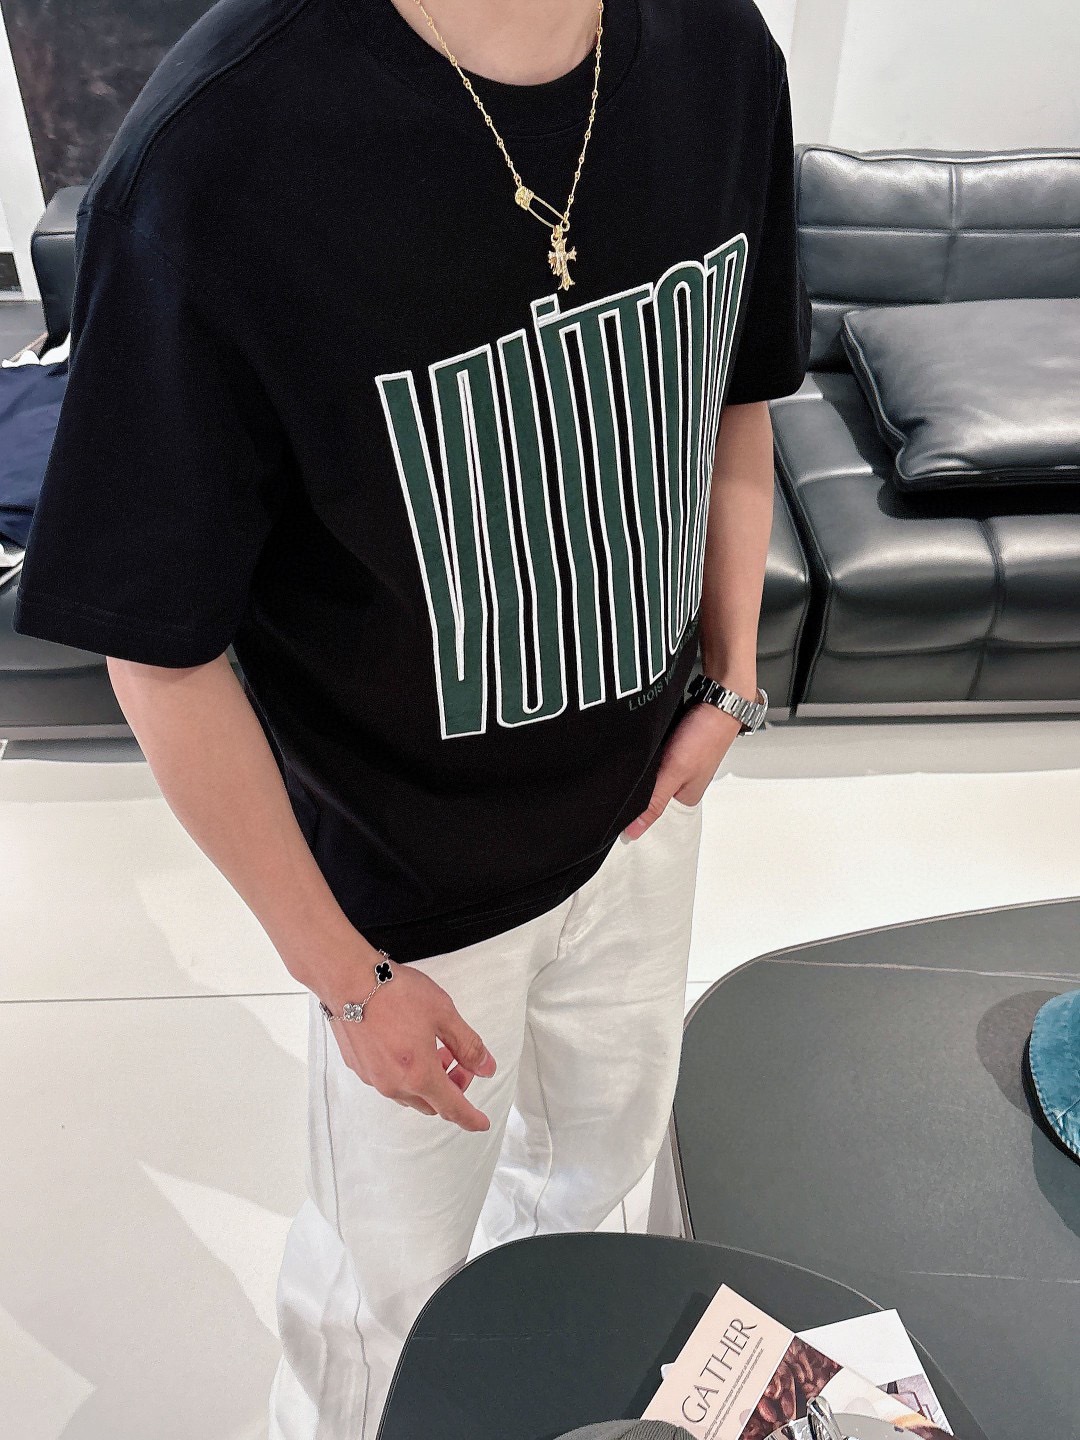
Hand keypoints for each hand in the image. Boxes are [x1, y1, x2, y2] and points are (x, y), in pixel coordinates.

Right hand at [324, 957, 496, 1131]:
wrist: (349, 980)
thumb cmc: (394, 993)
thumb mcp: (444, 1014)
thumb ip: (468, 1045)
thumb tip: (486, 1067)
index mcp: (419, 1075)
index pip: (452, 1108)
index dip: (470, 1118)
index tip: (480, 1123)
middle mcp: (394, 1084)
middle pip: (430, 1103)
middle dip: (450, 1089)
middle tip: (459, 1062)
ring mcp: (373, 1078)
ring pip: (408, 1094)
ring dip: (427, 1081)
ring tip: (434, 1049)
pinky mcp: (359, 1066)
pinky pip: (389, 1081)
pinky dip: (405, 1073)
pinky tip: (408, 1046)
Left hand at [622, 700, 741, 839]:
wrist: (719, 699)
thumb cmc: (706, 735)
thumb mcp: (675, 773)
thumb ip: (654, 801)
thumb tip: (633, 832)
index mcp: (685, 798)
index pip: (653, 816)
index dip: (634, 814)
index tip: (612, 811)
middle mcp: (681, 783)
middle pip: (647, 793)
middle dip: (632, 789)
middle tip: (612, 784)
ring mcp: (676, 763)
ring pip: (647, 774)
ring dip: (636, 770)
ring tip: (622, 767)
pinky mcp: (671, 746)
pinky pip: (651, 757)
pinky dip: (643, 755)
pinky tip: (634, 752)